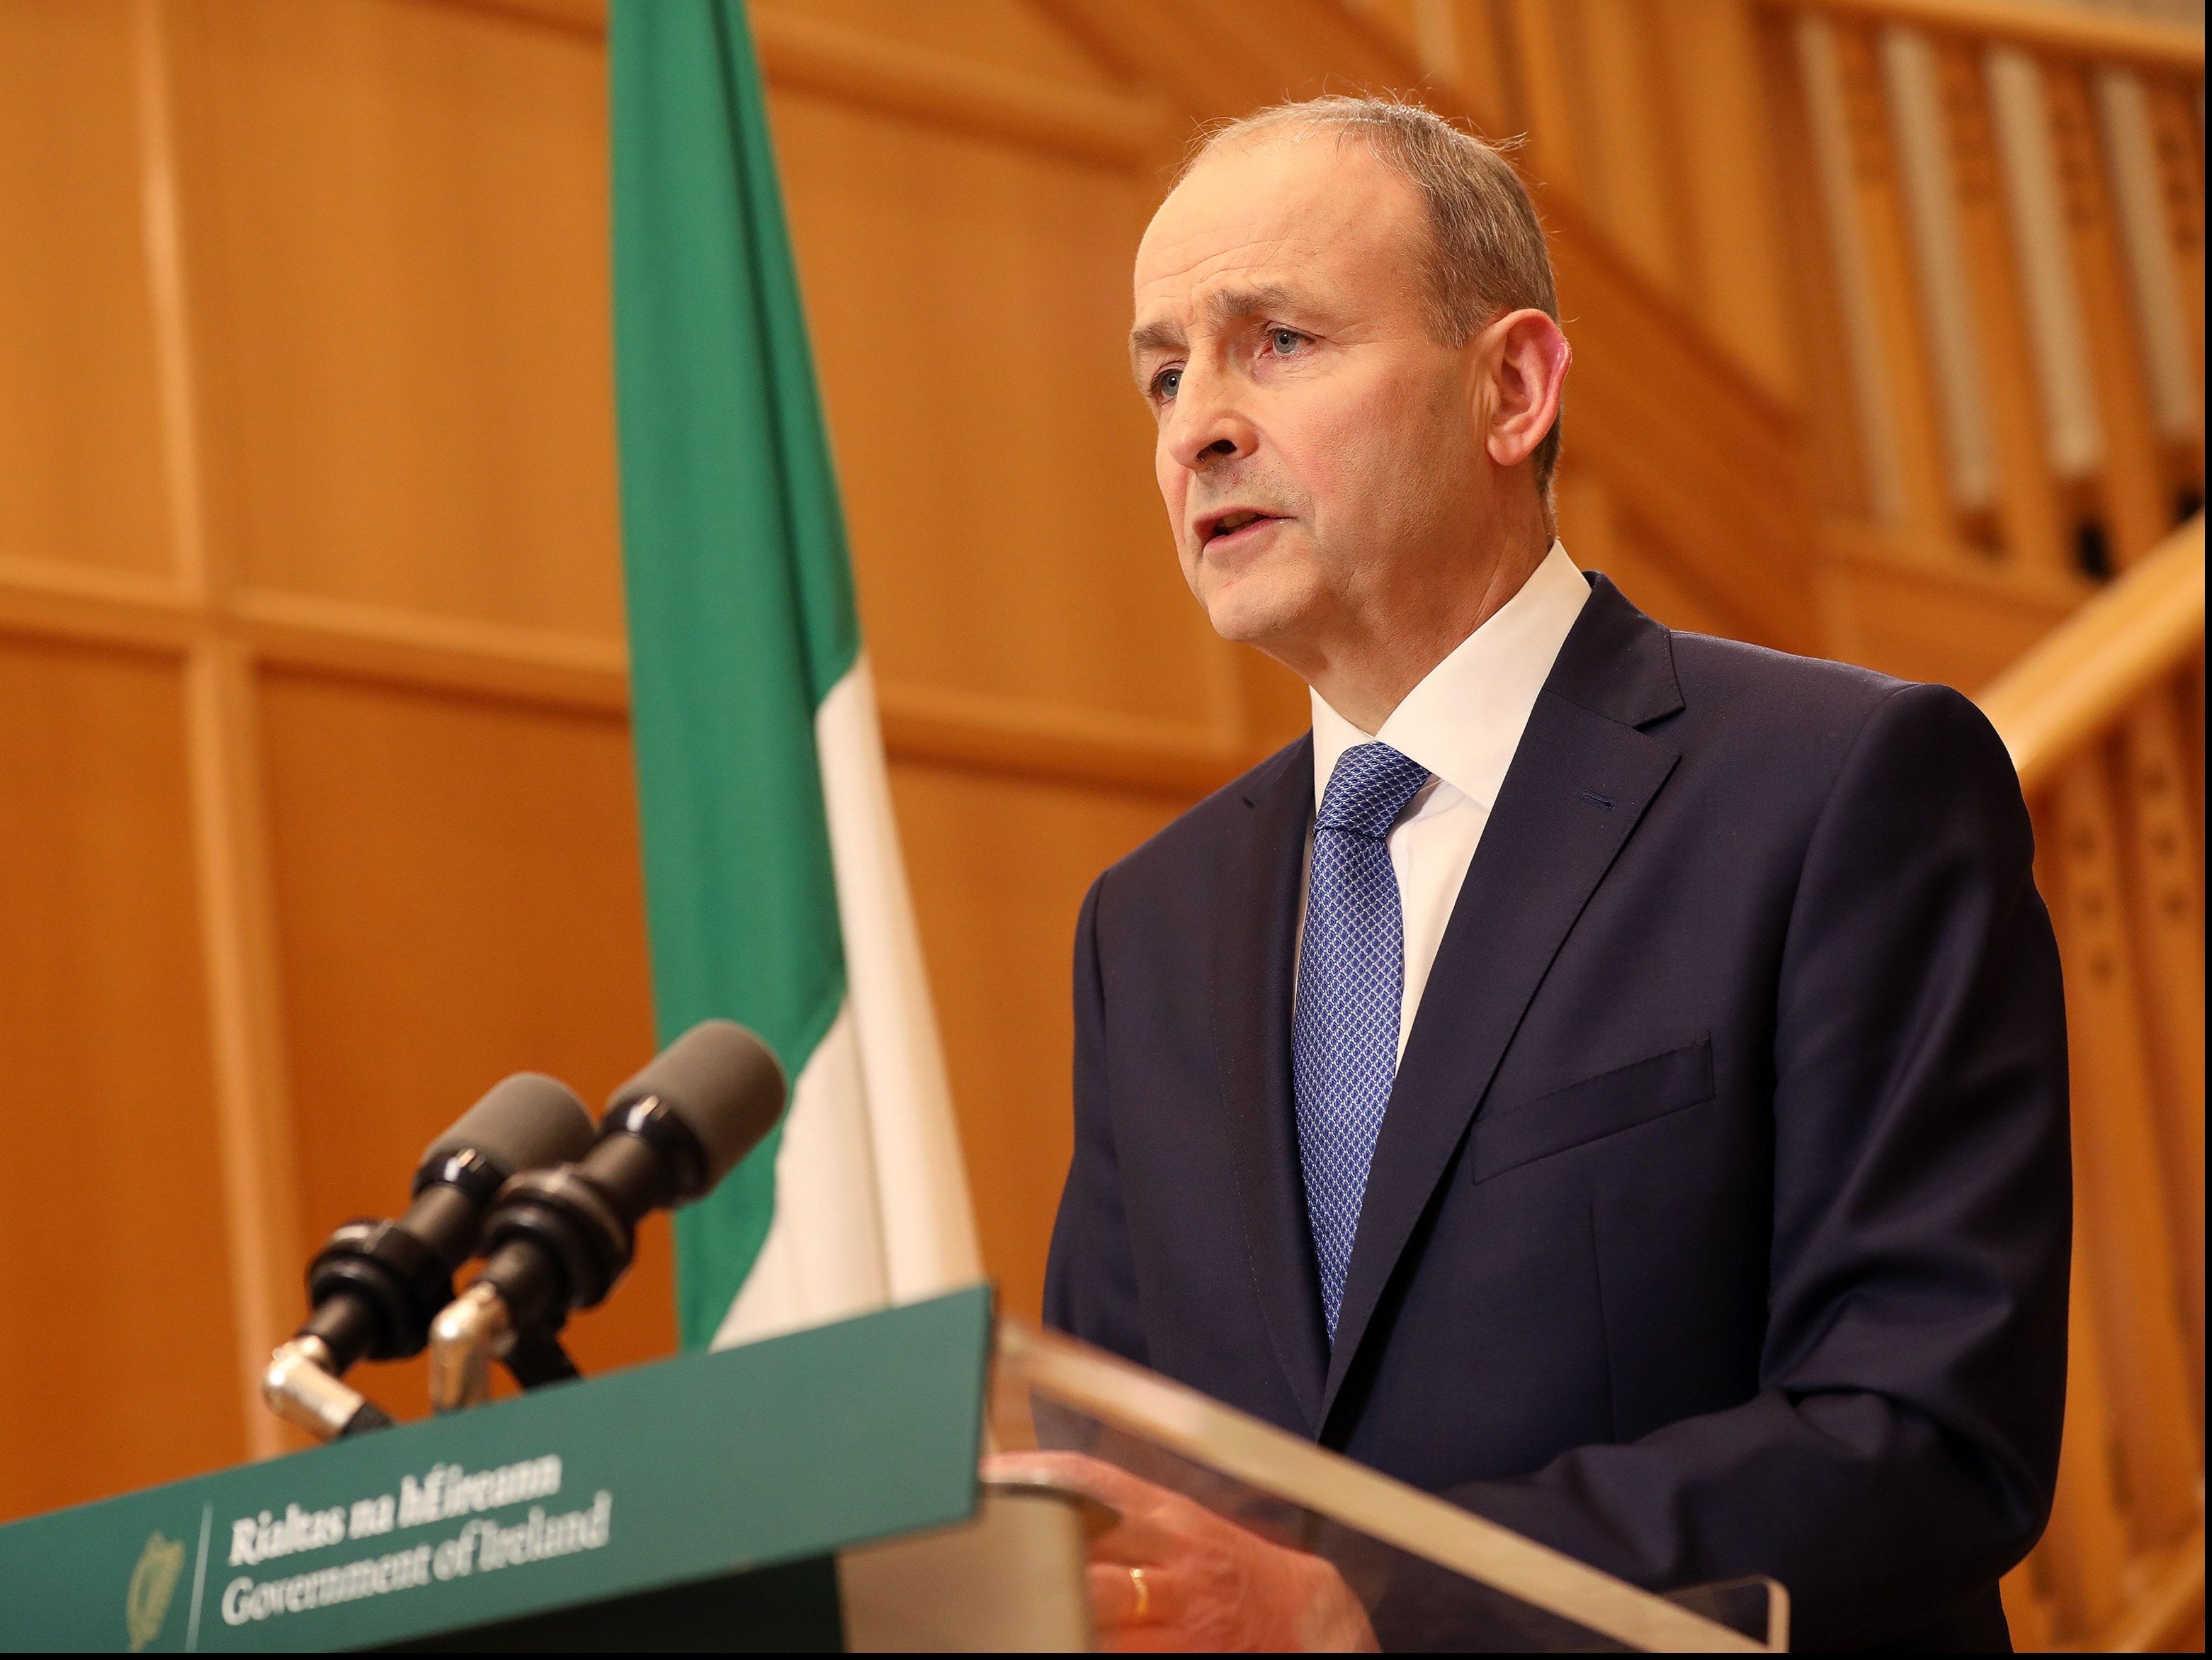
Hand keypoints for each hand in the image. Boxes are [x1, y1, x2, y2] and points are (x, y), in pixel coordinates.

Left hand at [985, 1450, 1376, 1651]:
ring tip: (1007, 1609)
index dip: (1031, 1475)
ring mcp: (1179, 1611)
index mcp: (1164, 1513)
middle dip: (1034, 1551)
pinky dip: (1085, 1647)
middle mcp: (1170, 1556)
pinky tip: (1053, 1641)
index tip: (982, 1477)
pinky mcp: (1184, 1656)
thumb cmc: (1220, 1567)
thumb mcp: (1177, 1524)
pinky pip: (1125, 1654)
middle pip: (1087, 1547)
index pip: (1088, 1480)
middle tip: (981, 1551)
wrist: (1301, 1615)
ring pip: (1102, 1610)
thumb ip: (1115, 1511)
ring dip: (1054, 1610)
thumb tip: (1033, 1493)